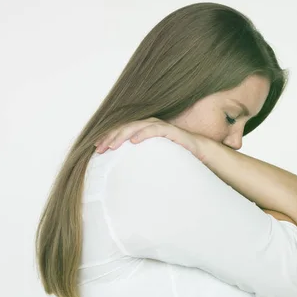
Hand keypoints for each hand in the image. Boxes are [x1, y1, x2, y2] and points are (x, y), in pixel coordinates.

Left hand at [94, 117, 208, 161]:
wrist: (198, 151)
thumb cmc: (175, 155)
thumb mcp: (153, 157)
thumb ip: (140, 159)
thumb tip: (123, 172)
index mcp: (143, 129)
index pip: (122, 131)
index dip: (108, 137)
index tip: (98, 149)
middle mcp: (149, 125)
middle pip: (125, 127)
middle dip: (111, 137)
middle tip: (101, 149)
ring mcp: (159, 126)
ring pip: (136, 126)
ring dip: (123, 135)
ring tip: (113, 145)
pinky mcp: (170, 130)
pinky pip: (154, 130)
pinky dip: (143, 134)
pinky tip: (134, 141)